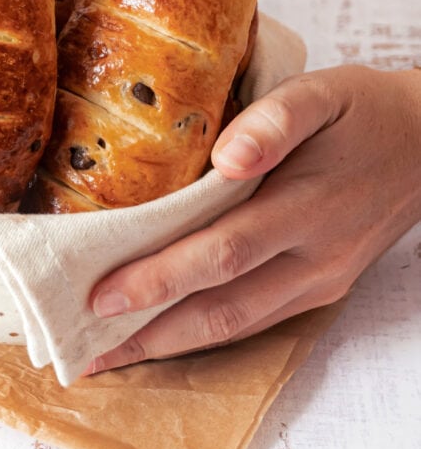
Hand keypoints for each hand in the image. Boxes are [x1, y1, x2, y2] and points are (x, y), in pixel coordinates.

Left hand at [86, 65, 420, 373]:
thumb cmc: (365, 110)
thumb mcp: (325, 94)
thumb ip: (275, 120)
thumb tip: (226, 158)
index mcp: (308, 207)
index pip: (223, 253)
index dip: (160, 278)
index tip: (100, 295)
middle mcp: (314, 259)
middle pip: (222, 308)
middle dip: (149, 331)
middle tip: (83, 347)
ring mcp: (320, 280)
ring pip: (237, 325)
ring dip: (170, 345)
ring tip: (109, 354)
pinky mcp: (321, 288)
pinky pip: (256, 319)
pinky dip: (204, 333)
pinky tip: (164, 335)